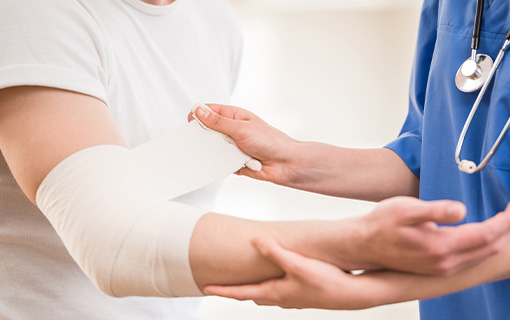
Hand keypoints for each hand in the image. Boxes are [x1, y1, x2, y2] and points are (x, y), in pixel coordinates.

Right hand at [188, 104, 298, 184]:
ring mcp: (231, 146)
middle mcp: (231, 130)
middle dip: (202, 136)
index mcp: (233, 116)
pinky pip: (218, 162)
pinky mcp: (232, 161)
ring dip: (212, 151)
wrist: (285, 163)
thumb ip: (219, 122)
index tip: (191, 124)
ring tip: (213, 154)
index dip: (197, 116)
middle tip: (199, 142)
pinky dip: (218, 164)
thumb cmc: (269, 141)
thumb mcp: (241, 128)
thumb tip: (198, 110)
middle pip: (207, 130)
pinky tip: (217, 166)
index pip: (208, 111)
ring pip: (211, 147)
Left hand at [204, 236, 374, 309]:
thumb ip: (275, 251)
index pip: (242, 293)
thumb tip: (256, 240)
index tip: (206, 288)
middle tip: (222, 285)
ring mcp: (293, 298)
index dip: (223, 290)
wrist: (352, 294)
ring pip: (266, 294)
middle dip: (236, 290)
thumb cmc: (325, 281)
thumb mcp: (297, 264)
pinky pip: (279, 291)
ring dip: (253, 288)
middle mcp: (281, 298)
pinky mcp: (303, 294)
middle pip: (252, 295)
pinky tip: (277, 278)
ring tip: (245, 281)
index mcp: (275, 292)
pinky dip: (270, 286)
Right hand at [351, 197, 509, 275]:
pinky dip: (485, 245)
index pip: (486, 234)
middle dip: (507, 228)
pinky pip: (472, 259)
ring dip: (498, 238)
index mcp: (440, 246)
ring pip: (482, 255)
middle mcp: (445, 262)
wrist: (363, 245)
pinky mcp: (438, 268)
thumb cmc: (381, 224)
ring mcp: (442, 267)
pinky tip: (485, 234)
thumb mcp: (404, 209)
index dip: (506, 219)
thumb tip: (461, 210)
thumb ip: (435, 210)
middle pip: (490, 247)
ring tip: (505, 219)